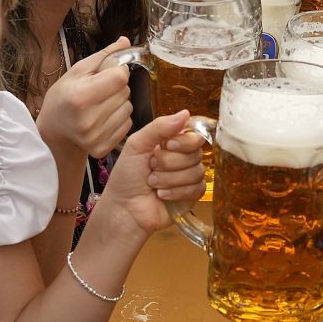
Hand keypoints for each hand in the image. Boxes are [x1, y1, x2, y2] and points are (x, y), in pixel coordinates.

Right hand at [37, 38, 133, 158]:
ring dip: (120, 103)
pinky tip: (103, 118)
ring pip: (129, 108)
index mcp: (80, 96)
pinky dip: (119, 119)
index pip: (120, 77)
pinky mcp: (102, 148)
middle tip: (100, 91)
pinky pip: (128, 125)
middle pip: (125, 92)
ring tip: (101, 104)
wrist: (53, 130)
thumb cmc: (63, 97)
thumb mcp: (77, 71)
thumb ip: (104, 56)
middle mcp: (88, 120)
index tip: (107, 73)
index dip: (117, 71)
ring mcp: (96, 137)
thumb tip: (126, 41)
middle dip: (117, 87)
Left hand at [97, 111, 205, 236]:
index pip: (194, 135)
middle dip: (170, 163)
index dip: (184, 141)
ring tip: (153, 184)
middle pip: (196, 153)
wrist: (124, 208)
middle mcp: (183, 157)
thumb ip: (159, 127)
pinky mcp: (193, 195)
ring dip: (169, 179)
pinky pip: (197, 188)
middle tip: (151, 168)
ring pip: (196, 171)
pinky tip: (162, 195)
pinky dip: (176, 192)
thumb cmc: (127, 176)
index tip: (168, 145)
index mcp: (172, 143)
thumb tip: (186, 113)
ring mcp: (190, 176)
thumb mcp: (137, 145)